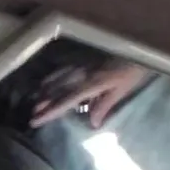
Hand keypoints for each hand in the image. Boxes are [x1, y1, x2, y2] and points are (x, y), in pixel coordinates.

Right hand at [29, 60, 149, 128]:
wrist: (137, 47)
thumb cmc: (133, 71)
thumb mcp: (121, 90)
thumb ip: (104, 106)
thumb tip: (92, 123)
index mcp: (91, 83)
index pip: (66, 100)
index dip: (50, 111)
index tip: (36, 120)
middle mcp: (81, 73)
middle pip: (56, 89)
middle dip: (43, 102)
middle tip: (32, 115)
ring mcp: (79, 64)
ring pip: (55, 78)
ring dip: (45, 91)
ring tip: (36, 102)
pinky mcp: (81, 59)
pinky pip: (61, 70)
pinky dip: (51, 79)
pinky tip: (47, 83)